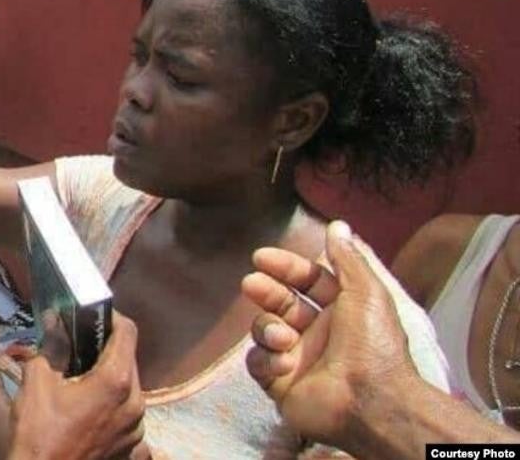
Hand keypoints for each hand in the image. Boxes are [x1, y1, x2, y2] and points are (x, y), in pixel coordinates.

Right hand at [0, 312, 146, 459]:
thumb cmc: (34, 435)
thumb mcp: (35, 382)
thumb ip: (50, 345)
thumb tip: (54, 318)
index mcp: (116, 382)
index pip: (127, 331)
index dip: (108, 317)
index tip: (87, 315)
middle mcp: (136, 405)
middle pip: (127, 360)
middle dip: (101, 349)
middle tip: (71, 348)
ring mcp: (136, 432)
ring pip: (126, 390)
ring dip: (104, 379)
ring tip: (72, 381)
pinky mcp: (130, 451)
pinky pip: (124, 418)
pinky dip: (108, 408)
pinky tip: (82, 413)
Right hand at [241, 220, 419, 447]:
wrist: (371, 401)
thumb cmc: (374, 345)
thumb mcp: (366, 292)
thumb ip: (347, 258)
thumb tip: (338, 224)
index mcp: (339, 311)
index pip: (306, 281)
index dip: (285, 267)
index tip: (261, 257)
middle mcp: (317, 333)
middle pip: (279, 302)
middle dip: (264, 291)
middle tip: (251, 284)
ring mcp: (296, 358)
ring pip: (264, 330)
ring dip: (268, 329)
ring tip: (282, 337)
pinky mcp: (280, 383)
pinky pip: (258, 362)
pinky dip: (267, 359)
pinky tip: (284, 363)